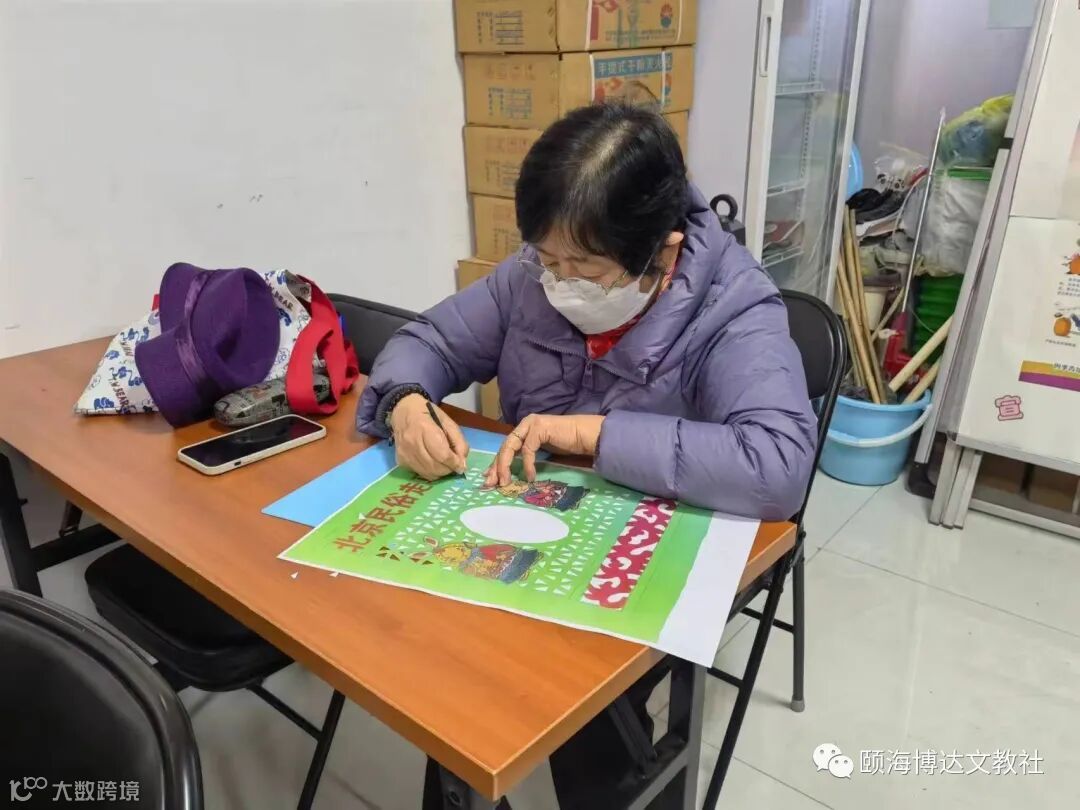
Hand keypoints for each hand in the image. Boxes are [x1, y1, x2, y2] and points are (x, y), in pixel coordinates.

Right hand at [389, 394, 469, 480]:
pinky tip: (432, 463)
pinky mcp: (400, 460)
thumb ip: (458, 441)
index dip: (454, 463)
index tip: (461, 466)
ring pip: (428, 473)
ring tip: (444, 464)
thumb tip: (462, 463)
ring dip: (440, 472)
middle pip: (435, 467)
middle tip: (453, 464)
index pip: (442, 455)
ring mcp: (404, 453)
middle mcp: (412, 442)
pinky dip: (430, 472)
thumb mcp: (448, 422)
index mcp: (425, 428)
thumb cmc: (428, 414)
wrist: (403, 410)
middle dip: (448, 469)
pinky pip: (420, 473)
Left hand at [484, 414, 604, 486]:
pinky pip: (527, 449)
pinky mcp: (539, 428)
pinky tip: (530, 476)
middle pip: (504, 447)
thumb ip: (526, 457)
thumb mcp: (542, 452)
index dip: (496, 464)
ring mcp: (531, 424)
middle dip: (497, 467)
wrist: (586, 436)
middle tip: (492, 483)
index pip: (505, 447)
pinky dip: (527, 464)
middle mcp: (525, 425)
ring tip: (506, 482)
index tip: (490, 479)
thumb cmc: (567, 444)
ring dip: (506, 466)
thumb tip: (511, 472)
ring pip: (510, 446)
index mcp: (524, 429)